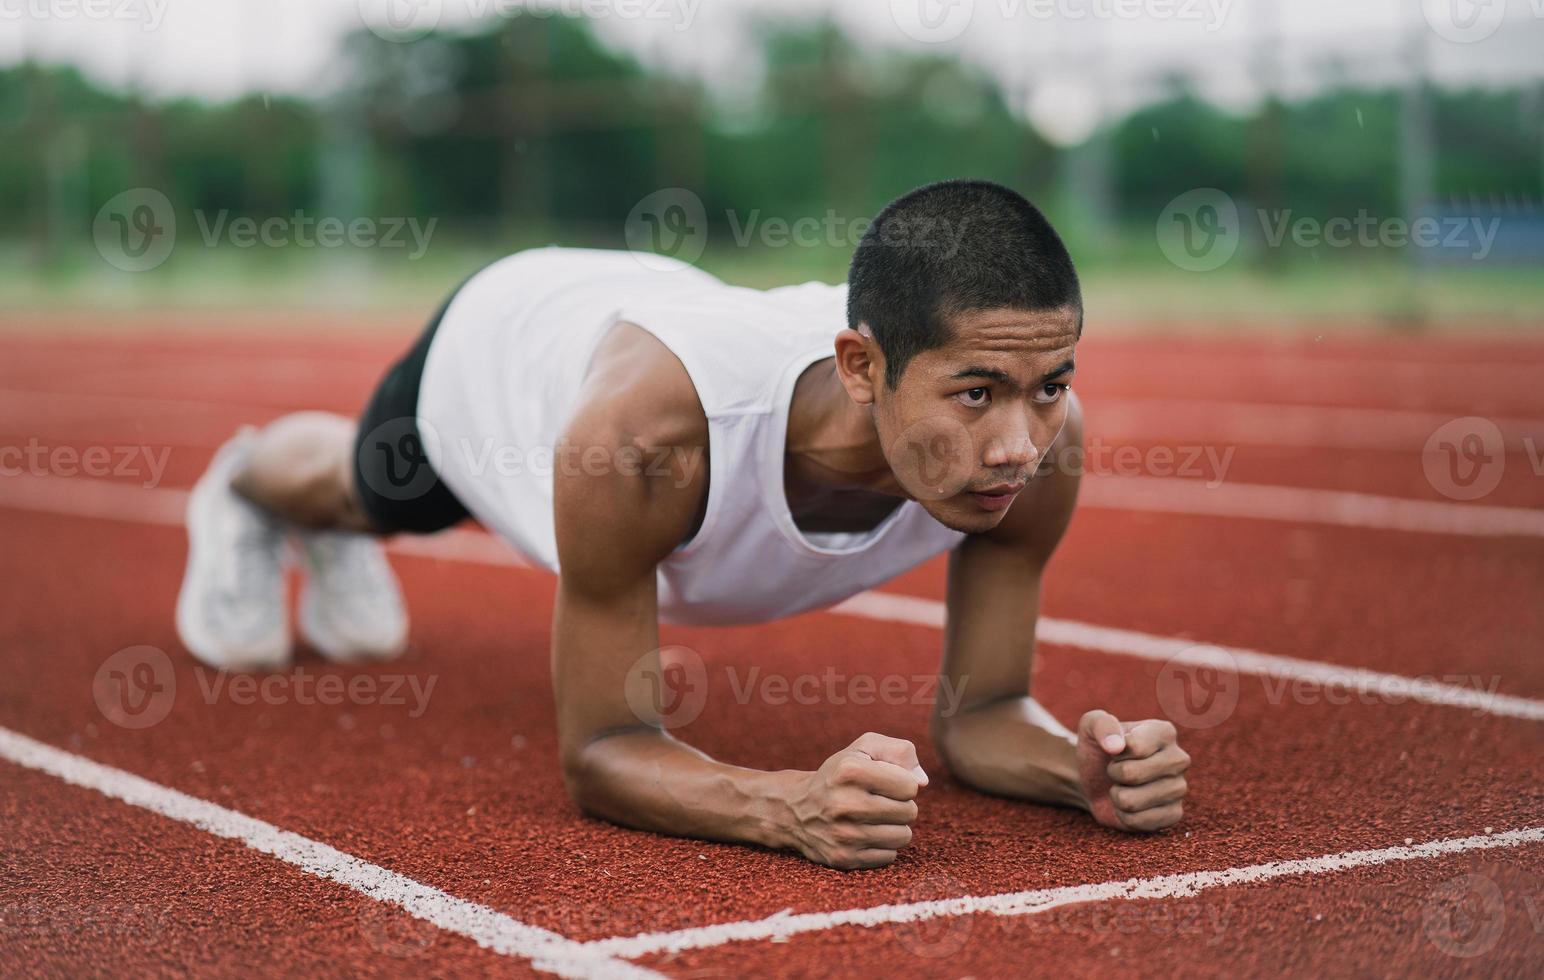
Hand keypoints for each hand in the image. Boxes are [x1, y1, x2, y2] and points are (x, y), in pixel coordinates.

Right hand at [784, 732, 926, 869]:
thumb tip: (922, 782)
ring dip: (894, 826)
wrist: (795, 808)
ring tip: (874, 817)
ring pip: (903, 836)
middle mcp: (845, 803)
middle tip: (879, 801)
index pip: (910, 786)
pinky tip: (865, 833)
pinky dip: (883, 845)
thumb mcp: (864, 748)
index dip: (902, 782)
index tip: (885, 782)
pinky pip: (889, 856)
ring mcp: (844, 834)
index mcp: (851, 770)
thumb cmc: (840, 774)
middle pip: (909, 812)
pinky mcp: (844, 858)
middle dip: (901, 805)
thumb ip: (900, 752)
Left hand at [1076, 710, 1189, 831]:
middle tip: (1117, 770)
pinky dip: (1124, 815)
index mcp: (1164, 732)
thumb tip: (1116, 746)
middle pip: (1132, 774)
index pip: (1135, 747)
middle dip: (1114, 774)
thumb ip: (1101, 725)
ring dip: (1117, 796)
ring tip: (1124, 786)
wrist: (1098, 780)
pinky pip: (1138, 822)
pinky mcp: (1174, 814)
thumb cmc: (1098, 749)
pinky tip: (1130, 805)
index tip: (1115, 749)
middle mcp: (1179, 759)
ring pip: (1131, 801)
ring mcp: (1179, 788)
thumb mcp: (1091, 726)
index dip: (1114, 751)